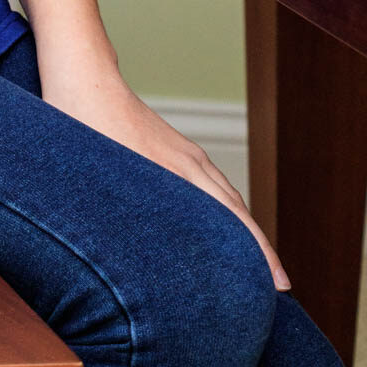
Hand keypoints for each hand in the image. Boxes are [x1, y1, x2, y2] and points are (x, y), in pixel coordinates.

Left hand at [41, 64, 291, 290]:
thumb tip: (125, 262)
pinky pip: (214, 184)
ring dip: (247, 230)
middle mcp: (191, 163)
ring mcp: (187, 154)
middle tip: (282, 288)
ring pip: (228, 197)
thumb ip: (117, 216)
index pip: (233, 220)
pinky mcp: (176, 149)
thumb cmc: (84, 129)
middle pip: (238, 213)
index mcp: (178, 172)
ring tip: (260, 265)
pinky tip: (225, 224)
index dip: (258, 255)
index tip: (280, 286)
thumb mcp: (99, 180)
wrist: (85, 78)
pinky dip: (229, 208)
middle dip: (262, 251)